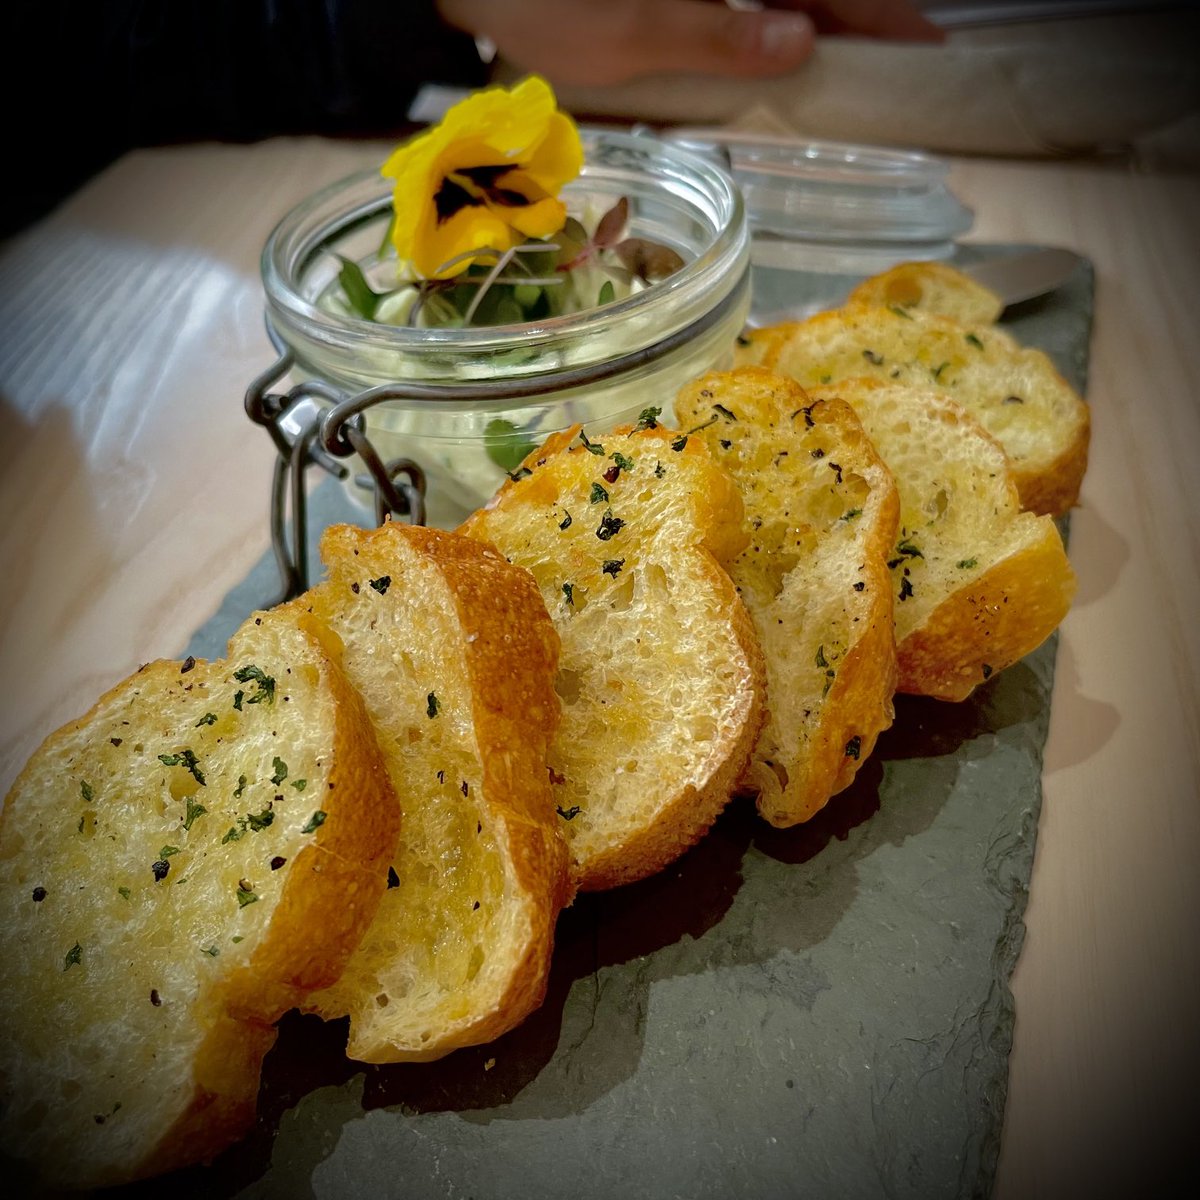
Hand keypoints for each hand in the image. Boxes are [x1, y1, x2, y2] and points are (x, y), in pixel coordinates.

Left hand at [436, 0, 943, 86]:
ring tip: (847, 52)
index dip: (877, 8)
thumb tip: (799, 43)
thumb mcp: (625, 33)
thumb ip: (717, 34)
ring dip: (810, 11)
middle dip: (851, 11)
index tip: (923, 43)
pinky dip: (759, 8)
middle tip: (895, 55)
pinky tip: (776, 33)